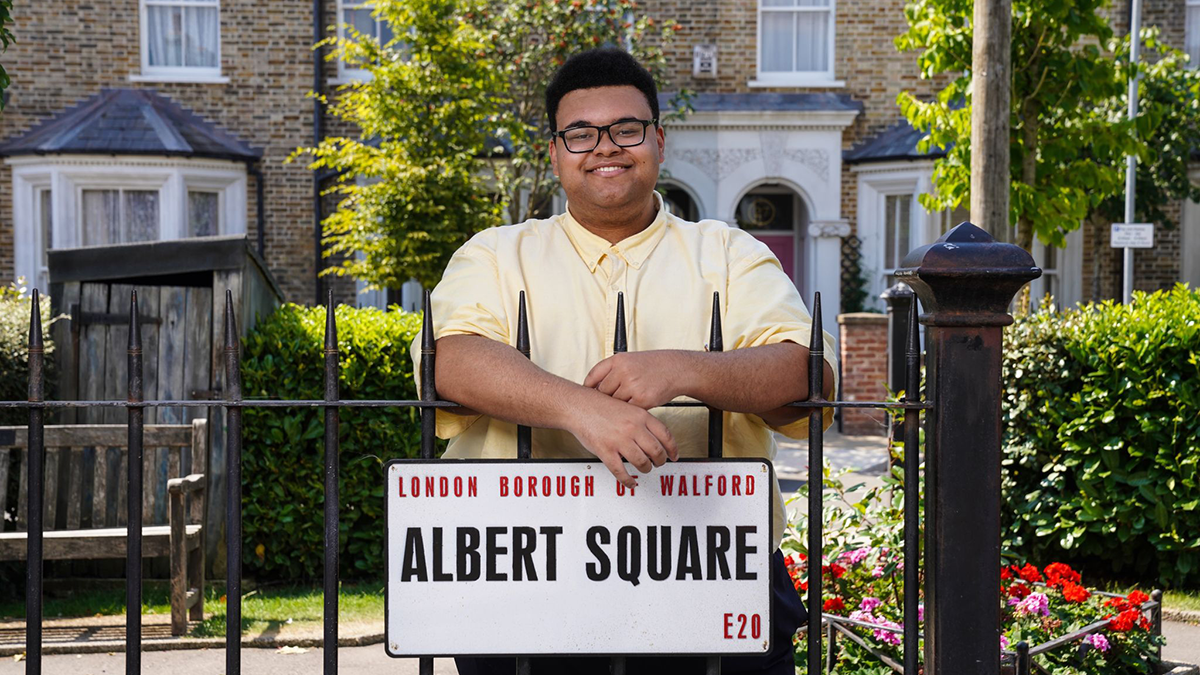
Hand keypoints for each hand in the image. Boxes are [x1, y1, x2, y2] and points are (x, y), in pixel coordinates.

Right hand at [563, 390, 678, 487]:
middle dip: (660, 461)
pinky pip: (621, 471)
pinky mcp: (606, 451)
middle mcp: (633, 428)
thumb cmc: (599, 405)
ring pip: (642, 462)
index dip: (672, 449)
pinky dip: (628, 480)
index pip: (665, 435)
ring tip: (644, 469)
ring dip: (646, 469)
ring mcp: (620, 440)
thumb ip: (640, 420)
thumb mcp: (627, 407)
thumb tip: (652, 437)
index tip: (674, 455)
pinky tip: (630, 482)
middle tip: (658, 463)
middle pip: (656, 451)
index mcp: (640, 415)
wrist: (579, 405)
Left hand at [583, 350, 692, 409]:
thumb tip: (594, 387)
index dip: (590, 387)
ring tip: (626, 401)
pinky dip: (630, 410)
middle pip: (602, 392)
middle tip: (609, 401)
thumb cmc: (654, 365)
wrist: (677, 369)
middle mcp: (623, 371)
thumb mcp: (630, 360)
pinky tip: (635, 404)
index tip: (589, 393)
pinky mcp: (642, 400)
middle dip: (606, 397)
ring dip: (618, 405)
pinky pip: (627, 410)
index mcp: (618, 360)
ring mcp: (632, 386)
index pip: (593, 376)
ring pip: (614, 403)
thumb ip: (613, 371)